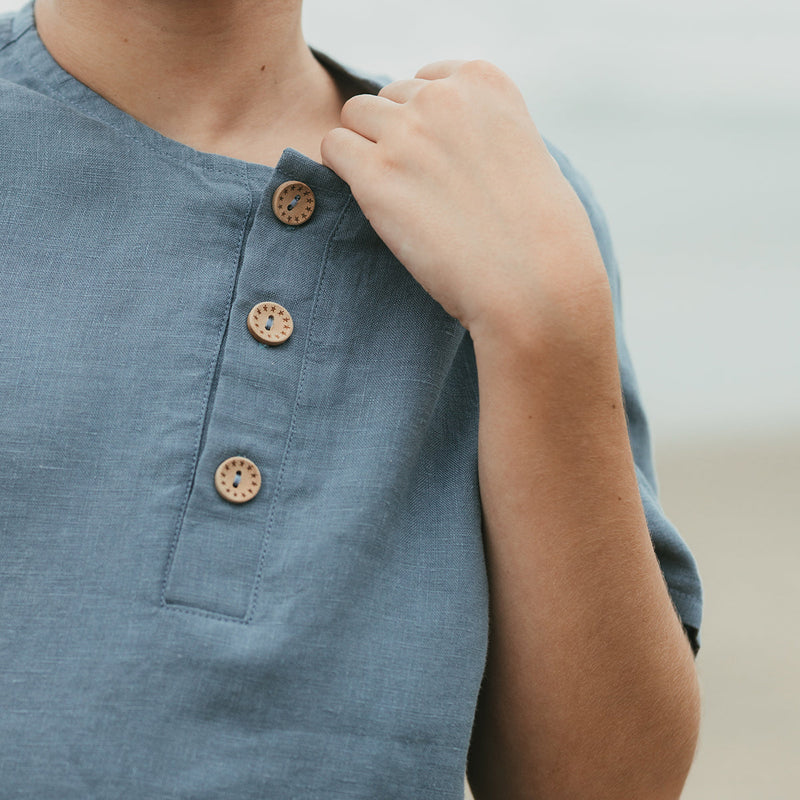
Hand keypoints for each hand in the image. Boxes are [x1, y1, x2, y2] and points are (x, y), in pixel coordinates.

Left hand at [320, 59, 610, 342]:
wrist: (532, 281)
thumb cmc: (539, 235)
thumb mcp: (524, 154)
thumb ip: (480, 132)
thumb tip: (441, 146)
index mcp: (484, 82)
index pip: (425, 80)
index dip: (424, 123)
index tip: (440, 162)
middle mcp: (442, 96)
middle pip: (388, 98)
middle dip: (394, 136)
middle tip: (417, 188)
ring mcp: (406, 133)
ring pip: (354, 116)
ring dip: (365, 150)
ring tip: (393, 196)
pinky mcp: (376, 174)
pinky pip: (333, 148)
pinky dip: (342, 169)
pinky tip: (369, 202)